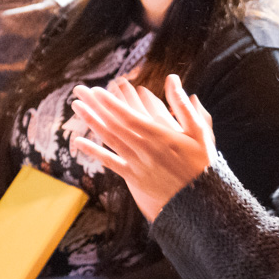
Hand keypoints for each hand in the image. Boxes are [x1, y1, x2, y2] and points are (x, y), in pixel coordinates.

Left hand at [68, 75, 216, 221]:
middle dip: (95, 106)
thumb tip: (172, 79)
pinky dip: (93, 152)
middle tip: (79, 90)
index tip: (97, 90)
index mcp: (160, 136)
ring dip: (91, 122)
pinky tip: (78, 141)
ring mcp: (137, 164)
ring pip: (110, 140)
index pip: (130, 116)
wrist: (199, 199)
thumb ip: (183, 105)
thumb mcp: (199, 131)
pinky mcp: (133, 177)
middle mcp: (145, 149)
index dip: (111, 103)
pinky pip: (110, 162)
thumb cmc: (201, 162)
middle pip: (114, 124)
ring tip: (77, 107)